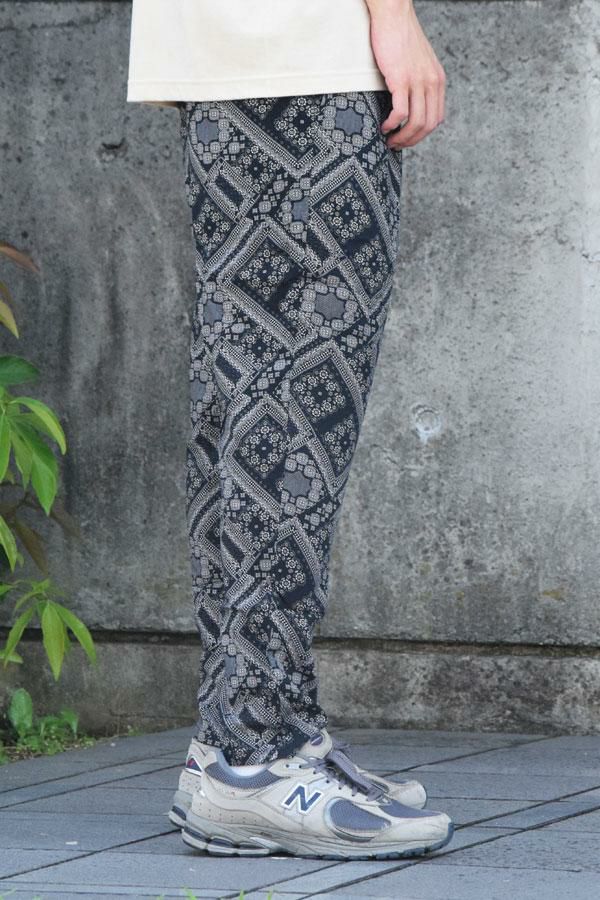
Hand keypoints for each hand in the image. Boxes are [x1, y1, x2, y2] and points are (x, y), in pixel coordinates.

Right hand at [366, 0, 445, 148]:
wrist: (394, 15)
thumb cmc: (401, 37)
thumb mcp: (419, 63)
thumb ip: (420, 82)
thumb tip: (411, 102)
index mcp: (437, 80)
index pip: (436, 118)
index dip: (422, 135)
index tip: (408, 138)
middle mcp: (431, 82)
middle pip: (428, 126)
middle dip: (412, 141)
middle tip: (397, 145)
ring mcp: (417, 81)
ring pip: (416, 123)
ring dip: (402, 137)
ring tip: (390, 140)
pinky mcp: (401, 79)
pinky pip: (401, 112)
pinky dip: (392, 124)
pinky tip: (384, 125)